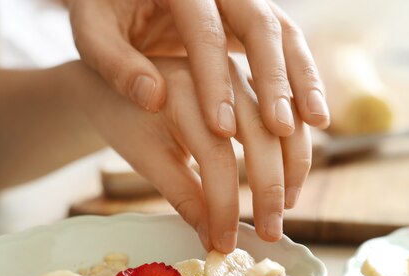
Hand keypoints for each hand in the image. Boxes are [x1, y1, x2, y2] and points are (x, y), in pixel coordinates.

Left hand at [66, 0, 328, 138]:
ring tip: (316, 124)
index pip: (204, 32)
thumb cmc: (105, 9)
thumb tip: (153, 98)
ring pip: (287, 34)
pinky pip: (288, 47)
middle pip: (261, 25)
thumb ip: (114, 61)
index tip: (221, 130)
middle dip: (275, 80)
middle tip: (279, 129)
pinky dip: (303, 80)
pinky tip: (312, 116)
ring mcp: (243, 1)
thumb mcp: (92, 29)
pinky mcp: (254, 20)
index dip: (214, 82)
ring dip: (304, 80)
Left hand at [79, 58, 310, 252]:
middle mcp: (220, 76)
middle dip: (269, 188)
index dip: (224, 203)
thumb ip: (183, 195)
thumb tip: (215, 240)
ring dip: (293, 167)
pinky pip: (288, 112)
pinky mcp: (254, 82)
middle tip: (271, 232)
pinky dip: (296, 146)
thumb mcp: (145, 156)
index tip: (225, 242)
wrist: (118, 72)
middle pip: (259, 132)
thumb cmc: (124, 115)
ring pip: (283, 119)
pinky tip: (294, 180)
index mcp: (182, 90)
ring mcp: (242, 74)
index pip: (215, 154)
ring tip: (288, 208)